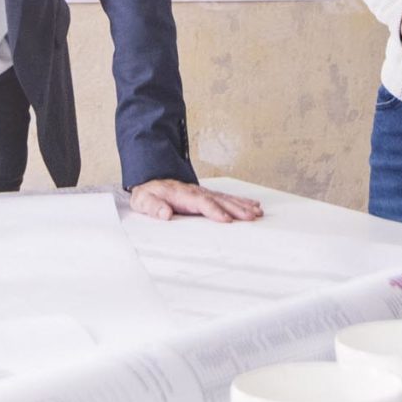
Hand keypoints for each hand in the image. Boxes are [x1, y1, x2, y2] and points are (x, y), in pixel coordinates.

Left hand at [128, 179, 264, 222]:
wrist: (152, 182)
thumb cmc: (149, 195)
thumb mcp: (143, 201)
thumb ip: (153, 207)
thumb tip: (164, 213)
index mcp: (182, 195)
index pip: (201, 203)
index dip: (214, 211)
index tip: (226, 219)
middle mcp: (197, 192)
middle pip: (219, 200)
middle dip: (236, 208)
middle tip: (251, 217)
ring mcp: (204, 193)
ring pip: (226, 198)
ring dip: (242, 205)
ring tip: (257, 212)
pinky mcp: (208, 196)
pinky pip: (227, 198)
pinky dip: (241, 201)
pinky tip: (253, 205)